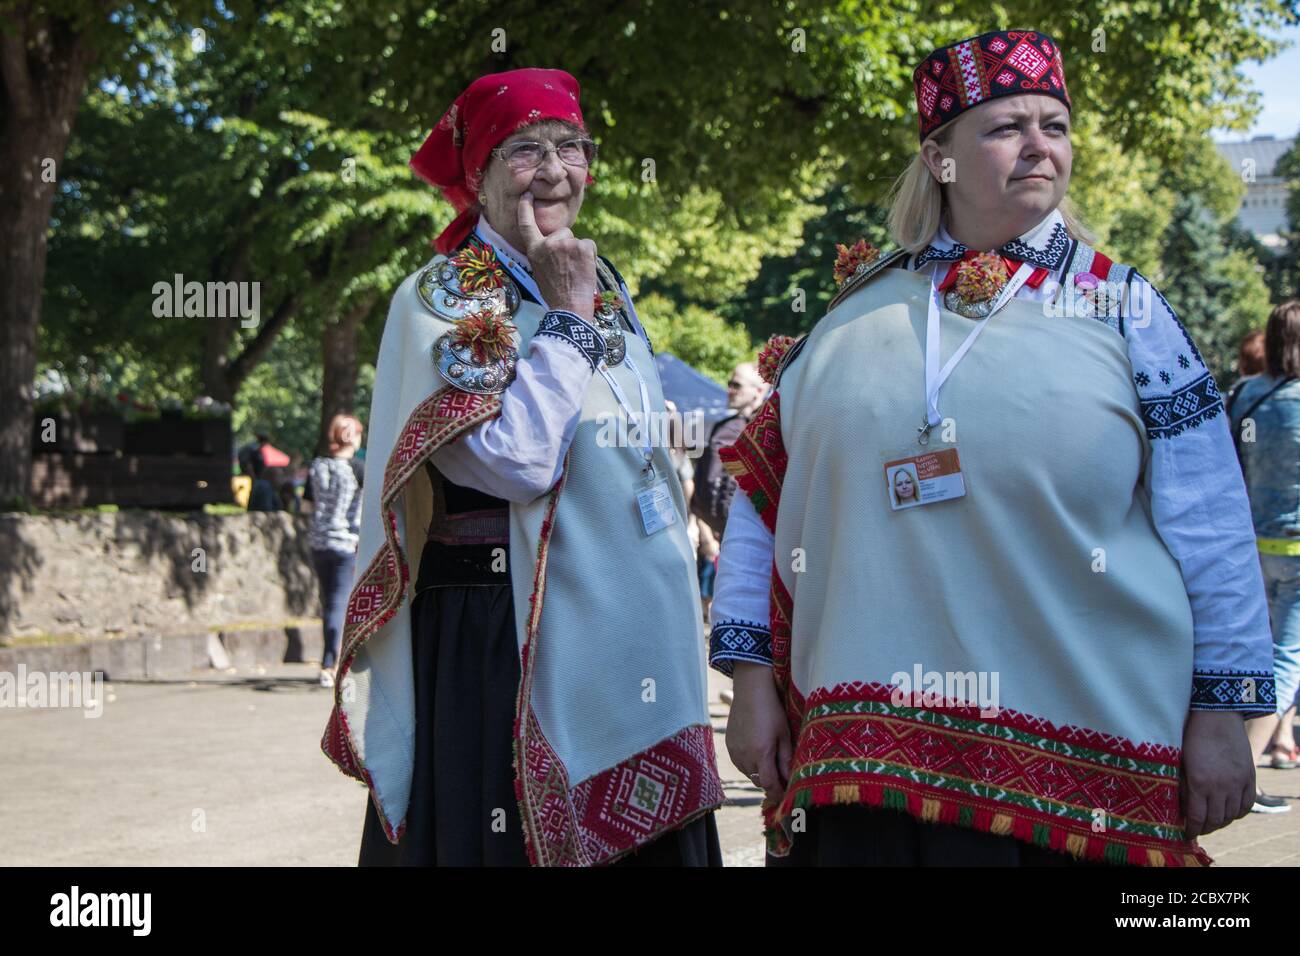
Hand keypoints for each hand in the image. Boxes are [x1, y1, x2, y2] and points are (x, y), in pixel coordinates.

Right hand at [516, 191, 596, 319]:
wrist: (569, 306)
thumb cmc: (555, 293)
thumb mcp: (539, 271)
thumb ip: (543, 254)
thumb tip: (553, 245)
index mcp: (534, 250)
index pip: (527, 225)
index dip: (525, 208)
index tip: (527, 194)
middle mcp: (548, 243)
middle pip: (563, 232)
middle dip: (568, 245)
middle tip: (568, 268)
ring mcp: (566, 243)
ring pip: (577, 240)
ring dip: (580, 253)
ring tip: (576, 271)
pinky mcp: (582, 246)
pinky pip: (589, 245)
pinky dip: (591, 256)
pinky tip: (585, 270)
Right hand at [726, 662, 793, 804]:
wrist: (750, 691)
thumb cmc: (772, 711)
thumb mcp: (784, 735)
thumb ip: (785, 760)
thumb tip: (789, 780)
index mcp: (761, 754)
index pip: (768, 785)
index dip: (777, 793)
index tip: (786, 796)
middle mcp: (744, 756)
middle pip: (758, 781)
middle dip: (770, 783)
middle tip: (782, 778)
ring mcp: (734, 751)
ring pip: (748, 774)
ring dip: (759, 773)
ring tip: (770, 761)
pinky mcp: (728, 745)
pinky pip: (740, 763)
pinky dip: (749, 764)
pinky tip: (757, 752)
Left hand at [1180, 710, 1254, 838]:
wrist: (1217, 715)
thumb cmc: (1191, 734)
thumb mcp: (1181, 760)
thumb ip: (1183, 784)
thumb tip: (1181, 806)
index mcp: (1199, 782)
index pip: (1196, 817)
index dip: (1191, 829)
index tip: (1186, 833)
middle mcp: (1220, 786)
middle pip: (1215, 820)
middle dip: (1205, 828)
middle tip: (1198, 828)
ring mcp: (1237, 782)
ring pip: (1231, 815)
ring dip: (1221, 822)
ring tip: (1212, 822)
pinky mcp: (1249, 776)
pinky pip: (1247, 804)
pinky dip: (1238, 813)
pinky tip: (1229, 812)